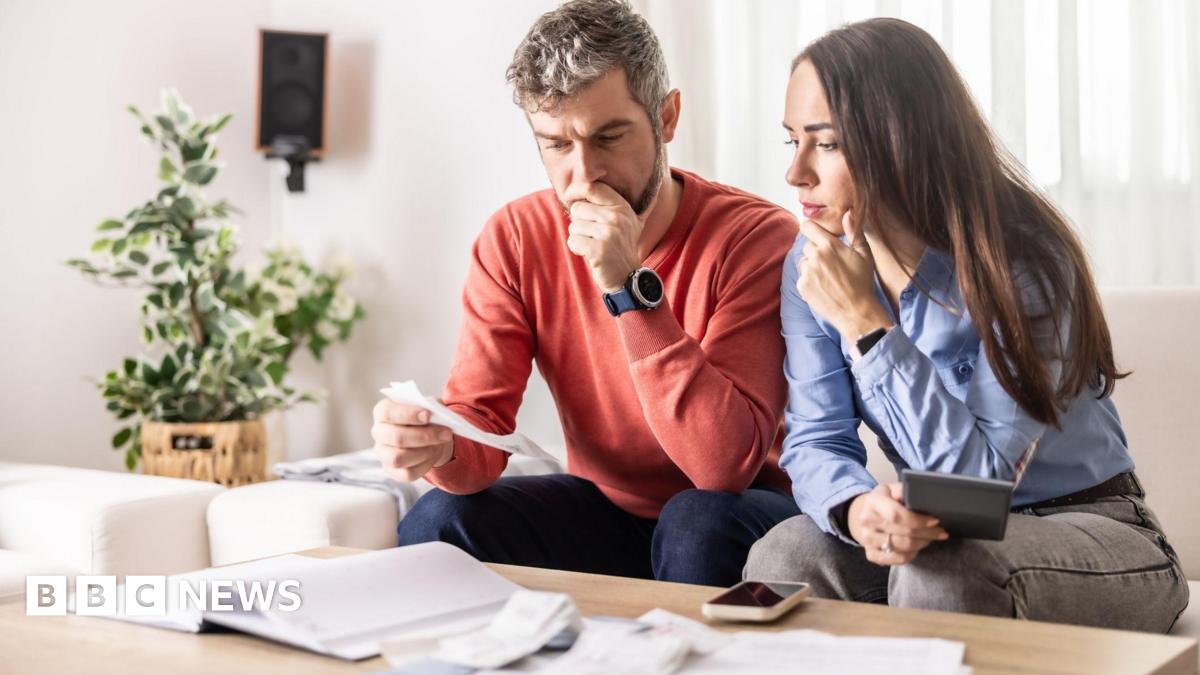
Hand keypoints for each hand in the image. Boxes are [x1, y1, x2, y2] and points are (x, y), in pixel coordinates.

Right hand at [371, 399, 454, 481]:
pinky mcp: (391, 470)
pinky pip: (407, 473)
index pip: (388, 413)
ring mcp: (382, 453)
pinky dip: (425, 465)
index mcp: (383, 411)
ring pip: (398, 458)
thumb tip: (440, 415)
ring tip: (438, 445)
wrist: (428, 435)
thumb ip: (433, 407)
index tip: (428, 415)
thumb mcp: (430, 406)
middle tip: (446, 433)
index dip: (409, 414)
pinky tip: (433, 455)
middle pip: (396, 438)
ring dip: (424, 452)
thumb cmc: (426, 418)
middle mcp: (378, 432)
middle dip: (425, 436)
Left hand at [565, 182, 642, 291]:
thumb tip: (658, 185)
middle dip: (578, 222)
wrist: (628, 277)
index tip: (570, 198)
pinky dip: (577, 249)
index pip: (592, 187)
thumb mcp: (635, 223)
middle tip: (592, 234)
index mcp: (622, 207)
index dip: (575, 190)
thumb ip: (637, 204)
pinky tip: (589, 254)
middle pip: (578, 208)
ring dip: (578, 238)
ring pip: (574, 226)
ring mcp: (609, 234)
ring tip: (593, 245)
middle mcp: (617, 217)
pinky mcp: (599, 250)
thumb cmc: (624, 247)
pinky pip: (573, 241)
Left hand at [796, 211, 890, 337]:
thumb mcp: (864, 254)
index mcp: (829, 245)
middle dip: (816, 252)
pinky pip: (802, 278)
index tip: (814, 233)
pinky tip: (823, 288)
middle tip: (831, 265)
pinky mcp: (802, 286)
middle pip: (807, 246)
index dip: (810, 228)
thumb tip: (847, 212)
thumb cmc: (862, 282)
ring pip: (804, 263)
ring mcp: (807, 271)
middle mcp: (815, 256)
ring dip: (812, 267)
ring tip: (829, 279)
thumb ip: (854, 231)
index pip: (807, 226)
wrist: (856, 311)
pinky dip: (809, 282)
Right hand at [847, 483, 947, 564]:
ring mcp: (868, 540)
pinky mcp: (871, 554)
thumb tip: (918, 493)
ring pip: (904, 548)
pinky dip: (912, 554)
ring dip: (922, 543)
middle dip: (928, 533)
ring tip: (930, 537)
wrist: (863, 515)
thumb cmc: (882, 502)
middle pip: (904, 533)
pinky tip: (917, 547)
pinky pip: (898, 559)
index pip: (896, 515)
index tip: (934, 521)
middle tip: (940, 531)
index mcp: (873, 502)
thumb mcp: (890, 489)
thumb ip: (903, 489)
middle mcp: (867, 522)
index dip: (918, 520)